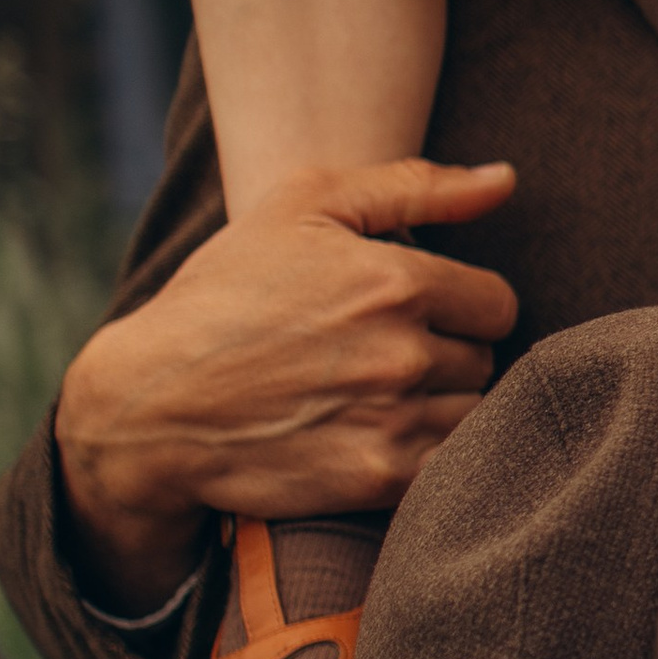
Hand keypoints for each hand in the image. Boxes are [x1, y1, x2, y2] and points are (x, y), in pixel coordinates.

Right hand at [54, 158, 520, 608]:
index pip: (496, 303)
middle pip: (485, 359)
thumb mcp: (301, 206)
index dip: (461, 305)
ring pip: (472, 414)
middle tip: (387, 353)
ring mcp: (392, 420)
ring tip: (380, 395)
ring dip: (440, 405)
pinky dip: (429, 454)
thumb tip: (505, 180)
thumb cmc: (224, 293)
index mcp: (395, 281)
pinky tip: (380, 435)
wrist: (152, 404)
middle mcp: (402, 352)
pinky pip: (450, 465)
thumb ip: (413, 187)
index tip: (419, 311)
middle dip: (448, 353)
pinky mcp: (377, 478)